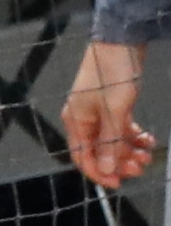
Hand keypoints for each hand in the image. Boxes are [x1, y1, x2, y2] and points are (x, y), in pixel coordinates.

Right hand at [64, 41, 153, 189]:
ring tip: (147, 153)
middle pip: (99, 151)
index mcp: (77, 121)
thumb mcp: (115, 111)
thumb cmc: (112, 73)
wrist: (122, 42)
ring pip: (112, 142)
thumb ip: (111, 142)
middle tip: (140, 166)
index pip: (82, 157)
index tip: (119, 182)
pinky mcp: (112, 105)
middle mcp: (84, 119)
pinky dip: (133, 137)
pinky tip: (147, 138)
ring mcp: (98, 112)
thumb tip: (106, 168)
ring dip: (129, 151)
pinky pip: (120, 129)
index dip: (99, 173)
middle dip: (120, 162)